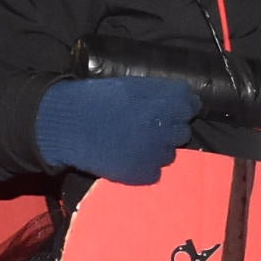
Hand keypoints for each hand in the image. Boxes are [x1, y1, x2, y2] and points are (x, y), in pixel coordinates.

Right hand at [34, 75, 198, 183]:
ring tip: (131, 144)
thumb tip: (178, 101)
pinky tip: (126, 158)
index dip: (179, 108)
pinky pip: (154, 172)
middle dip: (167, 130)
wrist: (69, 125)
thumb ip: (157, 95)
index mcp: (167, 100)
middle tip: (145, 128)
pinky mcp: (145, 173)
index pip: (191, 104)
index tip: (168, 111)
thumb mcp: (130, 86)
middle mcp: (169, 126)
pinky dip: (143, 168)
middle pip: (182, 131)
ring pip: (169, 154)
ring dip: (156, 150)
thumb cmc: (95, 100)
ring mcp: (158, 152)